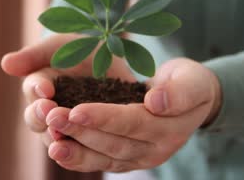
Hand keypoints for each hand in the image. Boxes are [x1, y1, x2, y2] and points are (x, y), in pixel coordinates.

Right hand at [0, 33, 136, 157]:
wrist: (114, 65)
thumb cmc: (81, 50)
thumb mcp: (61, 46)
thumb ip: (35, 55)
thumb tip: (5, 64)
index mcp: (40, 85)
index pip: (33, 88)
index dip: (37, 89)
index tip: (45, 89)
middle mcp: (48, 111)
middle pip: (36, 118)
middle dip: (41, 115)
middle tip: (50, 112)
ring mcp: (65, 128)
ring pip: (53, 139)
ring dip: (54, 138)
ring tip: (58, 136)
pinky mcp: (84, 141)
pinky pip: (74, 154)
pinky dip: (71, 155)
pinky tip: (72, 153)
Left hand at [2, 35, 221, 171]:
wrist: (191, 101)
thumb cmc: (190, 84)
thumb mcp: (192, 81)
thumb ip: (179, 92)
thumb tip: (156, 102)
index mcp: (169, 130)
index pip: (132, 123)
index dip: (104, 118)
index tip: (76, 109)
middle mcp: (154, 150)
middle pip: (113, 143)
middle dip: (81, 132)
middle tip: (52, 118)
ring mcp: (140, 158)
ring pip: (103, 158)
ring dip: (75, 151)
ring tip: (51, 144)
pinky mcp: (127, 159)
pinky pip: (101, 162)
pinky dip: (79, 159)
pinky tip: (58, 150)